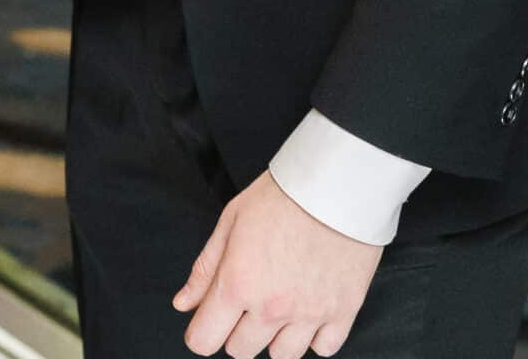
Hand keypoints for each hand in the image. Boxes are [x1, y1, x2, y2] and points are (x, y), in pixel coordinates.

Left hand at [174, 172, 381, 356]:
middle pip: (241, 350)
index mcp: (238, 285)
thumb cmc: (282, 197)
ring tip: (279, 304)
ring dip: (274, 336)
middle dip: (236, 330)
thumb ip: (206, 269)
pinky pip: (323, 349)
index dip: (201, 332)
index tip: (208, 321)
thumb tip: (184, 304)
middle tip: (247, 299)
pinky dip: (314, 336)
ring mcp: (309, 315)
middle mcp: (272, 308)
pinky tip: (308, 310)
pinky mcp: (343, 312)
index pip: (205, 341)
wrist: (336, 185)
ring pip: (282, 356)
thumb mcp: (230, 222)